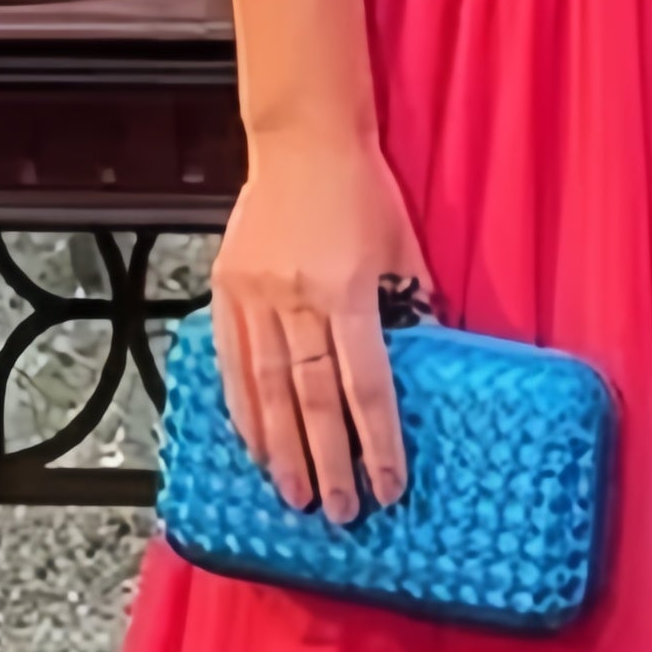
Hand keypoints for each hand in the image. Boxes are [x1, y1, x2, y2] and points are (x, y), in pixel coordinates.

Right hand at [210, 135, 431, 520]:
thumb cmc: (362, 188)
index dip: (378, 441)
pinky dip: (242, 409)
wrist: (301, 138)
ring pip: (266, 390)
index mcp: (348, 289)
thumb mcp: (404, 247)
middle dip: (328, 462)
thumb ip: (411, 306)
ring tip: (294, 495)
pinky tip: (252, 444)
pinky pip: (231, 362)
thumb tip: (425, 362)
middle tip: (341, 512)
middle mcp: (296, 298)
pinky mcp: (226, 289)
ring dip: (281, 450)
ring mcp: (254, 296)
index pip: (366, 384)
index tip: (388, 485)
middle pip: (313, 399)